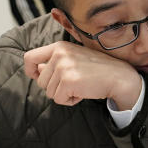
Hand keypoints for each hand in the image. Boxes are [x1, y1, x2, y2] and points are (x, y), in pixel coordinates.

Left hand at [23, 42, 140, 108]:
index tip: (38, 77)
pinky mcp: (68, 81)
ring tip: (80, 86)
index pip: (30, 57)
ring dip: (64, 95)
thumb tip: (36, 70)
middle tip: (73, 83)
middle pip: (41, 81)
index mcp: (59, 46)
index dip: (30, 71)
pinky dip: (71, 101)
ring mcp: (63, 67)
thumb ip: (54, 62)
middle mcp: (59, 54)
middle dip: (55, 88)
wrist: (118, 76)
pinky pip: (59, 100)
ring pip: (49, 92)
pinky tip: (83, 93)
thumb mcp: (74, 58)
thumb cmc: (98, 69)